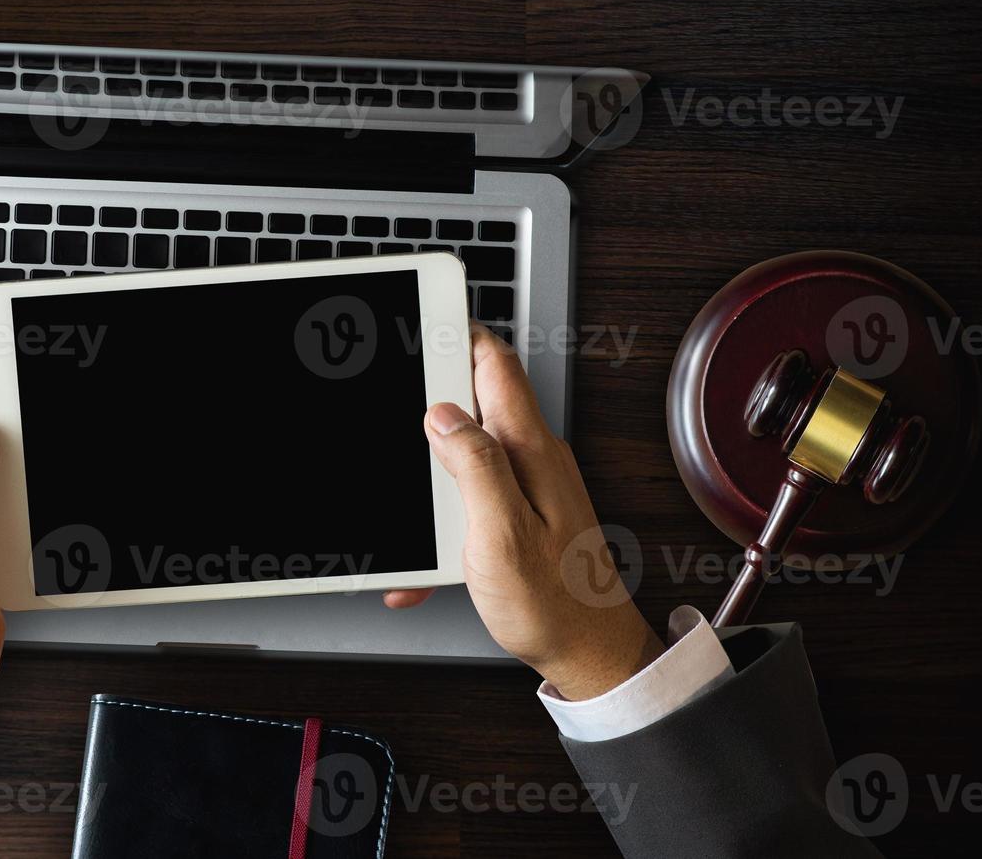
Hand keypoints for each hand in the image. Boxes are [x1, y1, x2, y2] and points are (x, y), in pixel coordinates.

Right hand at [384, 327, 662, 699]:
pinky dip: (443, 521)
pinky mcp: (520, 513)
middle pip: (474, 401)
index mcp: (531, 451)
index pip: (495, 364)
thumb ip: (474, 466)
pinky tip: (426, 562)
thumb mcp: (502, 533)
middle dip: (429, 406)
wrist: (590, 656)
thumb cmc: (555, 605)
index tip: (422, 325)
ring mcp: (529, 484)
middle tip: (391, 417)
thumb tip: (444, 414)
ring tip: (406, 504)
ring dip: (430, 475)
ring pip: (466, 452)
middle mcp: (534, 458)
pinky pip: (471, 498)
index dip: (457, 336)